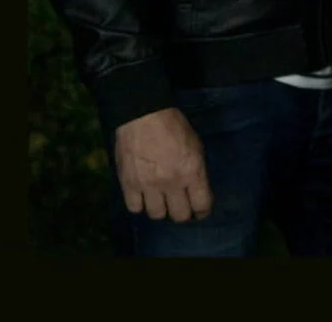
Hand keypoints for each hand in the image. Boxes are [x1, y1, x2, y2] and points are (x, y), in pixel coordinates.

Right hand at [113, 107, 212, 222]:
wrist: (143, 116)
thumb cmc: (174, 127)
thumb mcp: (196, 146)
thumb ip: (197, 170)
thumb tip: (196, 189)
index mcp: (192, 171)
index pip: (202, 204)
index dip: (202, 211)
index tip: (200, 211)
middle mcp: (172, 182)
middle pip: (179, 215)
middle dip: (183, 213)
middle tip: (181, 207)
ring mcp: (149, 185)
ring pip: (157, 215)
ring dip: (161, 209)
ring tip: (161, 201)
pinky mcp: (129, 184)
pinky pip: (135, 208)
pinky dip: (140, 205)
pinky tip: (143, 197)